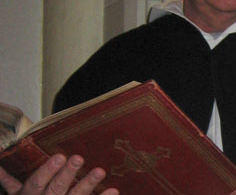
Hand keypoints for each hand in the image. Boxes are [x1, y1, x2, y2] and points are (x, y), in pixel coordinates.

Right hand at [0, 154, 117, 194]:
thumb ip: (10, 181)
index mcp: (30, 194)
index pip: (37, 182)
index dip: (47, 171)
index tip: (60, 157)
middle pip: (57, 188)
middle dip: (67, 174)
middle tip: (78, 158)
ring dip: (88, 185)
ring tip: (100, 171)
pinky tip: (114, 190)